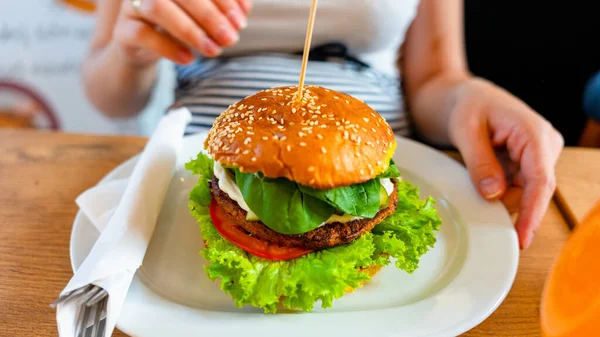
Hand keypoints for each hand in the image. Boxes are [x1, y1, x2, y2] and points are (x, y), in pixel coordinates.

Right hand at [112, 0, 251, 65]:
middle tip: (231, 38)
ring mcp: (131, 6)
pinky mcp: (123, 32)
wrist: (143, 47)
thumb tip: (244, 11)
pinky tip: (188, 59)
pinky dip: (168, 47)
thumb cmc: (181, 23)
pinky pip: (142, 34)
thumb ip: (223, 7)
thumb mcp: (203, 13)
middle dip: (211, 16)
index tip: (242, 19)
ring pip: (157, 8)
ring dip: (191, 31)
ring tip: (214, 50)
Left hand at [448, 78, 563, 248]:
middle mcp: (545, 145)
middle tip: (476, 203)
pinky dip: (499, 192)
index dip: (532, 213)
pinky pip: (518, 189)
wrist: (469, 98)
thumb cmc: (467, 106)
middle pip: (533, 192)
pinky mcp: (531, 164)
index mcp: (533, 132)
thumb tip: (493, 195)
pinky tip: (484, 180)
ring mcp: (541, 156)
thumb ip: (479, 162)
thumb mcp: (465, 131)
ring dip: (499, 197)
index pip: (540, 180)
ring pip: (524, 193)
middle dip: (506, 205)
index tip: (522, 238)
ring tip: (476, 175)